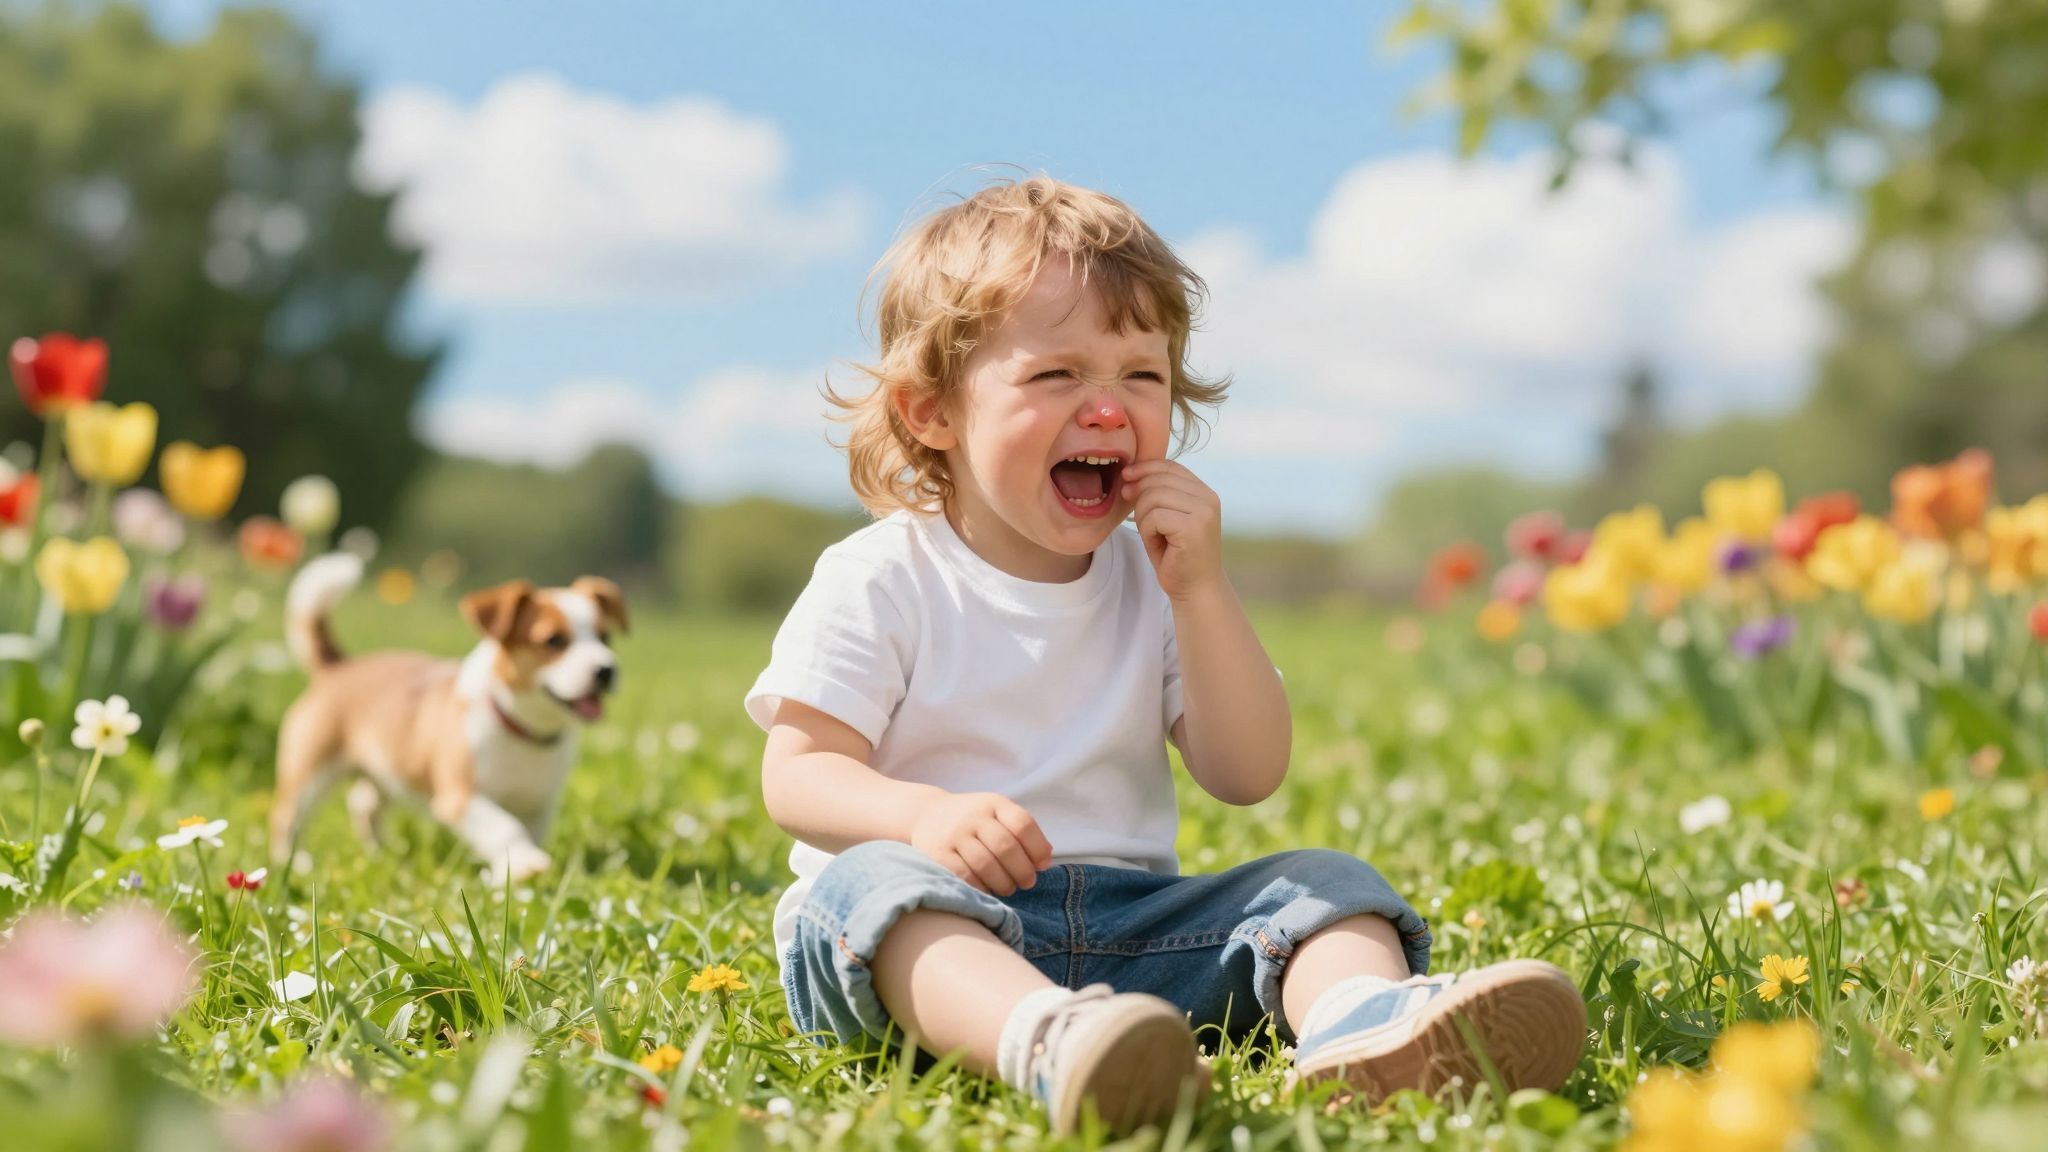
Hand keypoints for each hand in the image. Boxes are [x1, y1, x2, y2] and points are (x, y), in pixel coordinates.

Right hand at [908, 791, 1052, 895]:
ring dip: (1003, 882)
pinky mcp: (937, 853)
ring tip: (1008, 888)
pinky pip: (965, 875)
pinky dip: (981, 886)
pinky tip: (986, 888)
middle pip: (1006, 847)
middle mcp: (973, 816)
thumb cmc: (973, 821)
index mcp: (994, 803)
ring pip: (986, 864)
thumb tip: (1046, 858)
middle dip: (1022, 871)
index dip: (1037, 848)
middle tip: (1027, 883)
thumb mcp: (997, 814)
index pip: (1022, 824)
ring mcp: (954, 834)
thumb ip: (1022, 832)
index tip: (1042, 865)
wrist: (927, 815)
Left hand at [1122, 458, 1224, 601]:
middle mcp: (1208, 498)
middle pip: (1158, 480)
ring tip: (1153, 535)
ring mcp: (1203, 512)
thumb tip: (1130, 474)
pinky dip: (1148, 531)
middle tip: (1139, 520)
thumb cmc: (1176, 556)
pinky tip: (1158, 544)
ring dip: (1144, 518)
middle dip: (1140, 497)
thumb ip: (1156, 494)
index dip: (1145, 468)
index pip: (1170, 466)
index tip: (1126, 477)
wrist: (1195, 589)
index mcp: (1204, 492)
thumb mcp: (1166, 518)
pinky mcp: (1193, 528)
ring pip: (1154, 497)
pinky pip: (1154, 517)